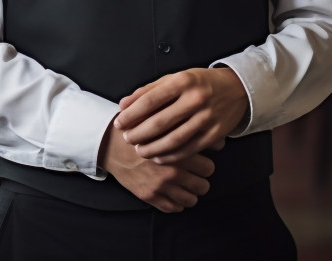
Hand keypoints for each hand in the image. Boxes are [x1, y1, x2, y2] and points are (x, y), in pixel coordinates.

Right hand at [99, 123, 215, 212]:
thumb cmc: (139, 130)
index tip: (200, 162)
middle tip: (194, 174)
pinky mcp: (149, 196)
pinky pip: (174, 208)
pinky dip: (177, 203)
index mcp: (176, 152)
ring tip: (185, 185)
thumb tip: (221, 141)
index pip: (209, 168)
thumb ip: (191, 130)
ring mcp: (160, 186)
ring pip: (191, 200)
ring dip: (190, 193)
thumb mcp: (164, 124)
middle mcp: (170, 171)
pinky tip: (173, 193)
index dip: (206, 164)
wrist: (110, 144)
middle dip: (200, 180)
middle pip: (203, 186)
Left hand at [112, 67, 247, 163]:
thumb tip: (123, 104)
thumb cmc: (199, 83)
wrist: (237, 89)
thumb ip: (148, 90)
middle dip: (139, 133)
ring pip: (174, 140)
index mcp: (182, 82)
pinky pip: (189, 149)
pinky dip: (171, 156)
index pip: (150, 100)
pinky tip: (158, 157)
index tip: (119, 122)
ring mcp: (207, 118)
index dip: (132, 114)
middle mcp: (195, 99)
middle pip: (160, 122)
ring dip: (153, 148)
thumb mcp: (174, 78)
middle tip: (126, 138)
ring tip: (139, 150)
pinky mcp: (215, 134)